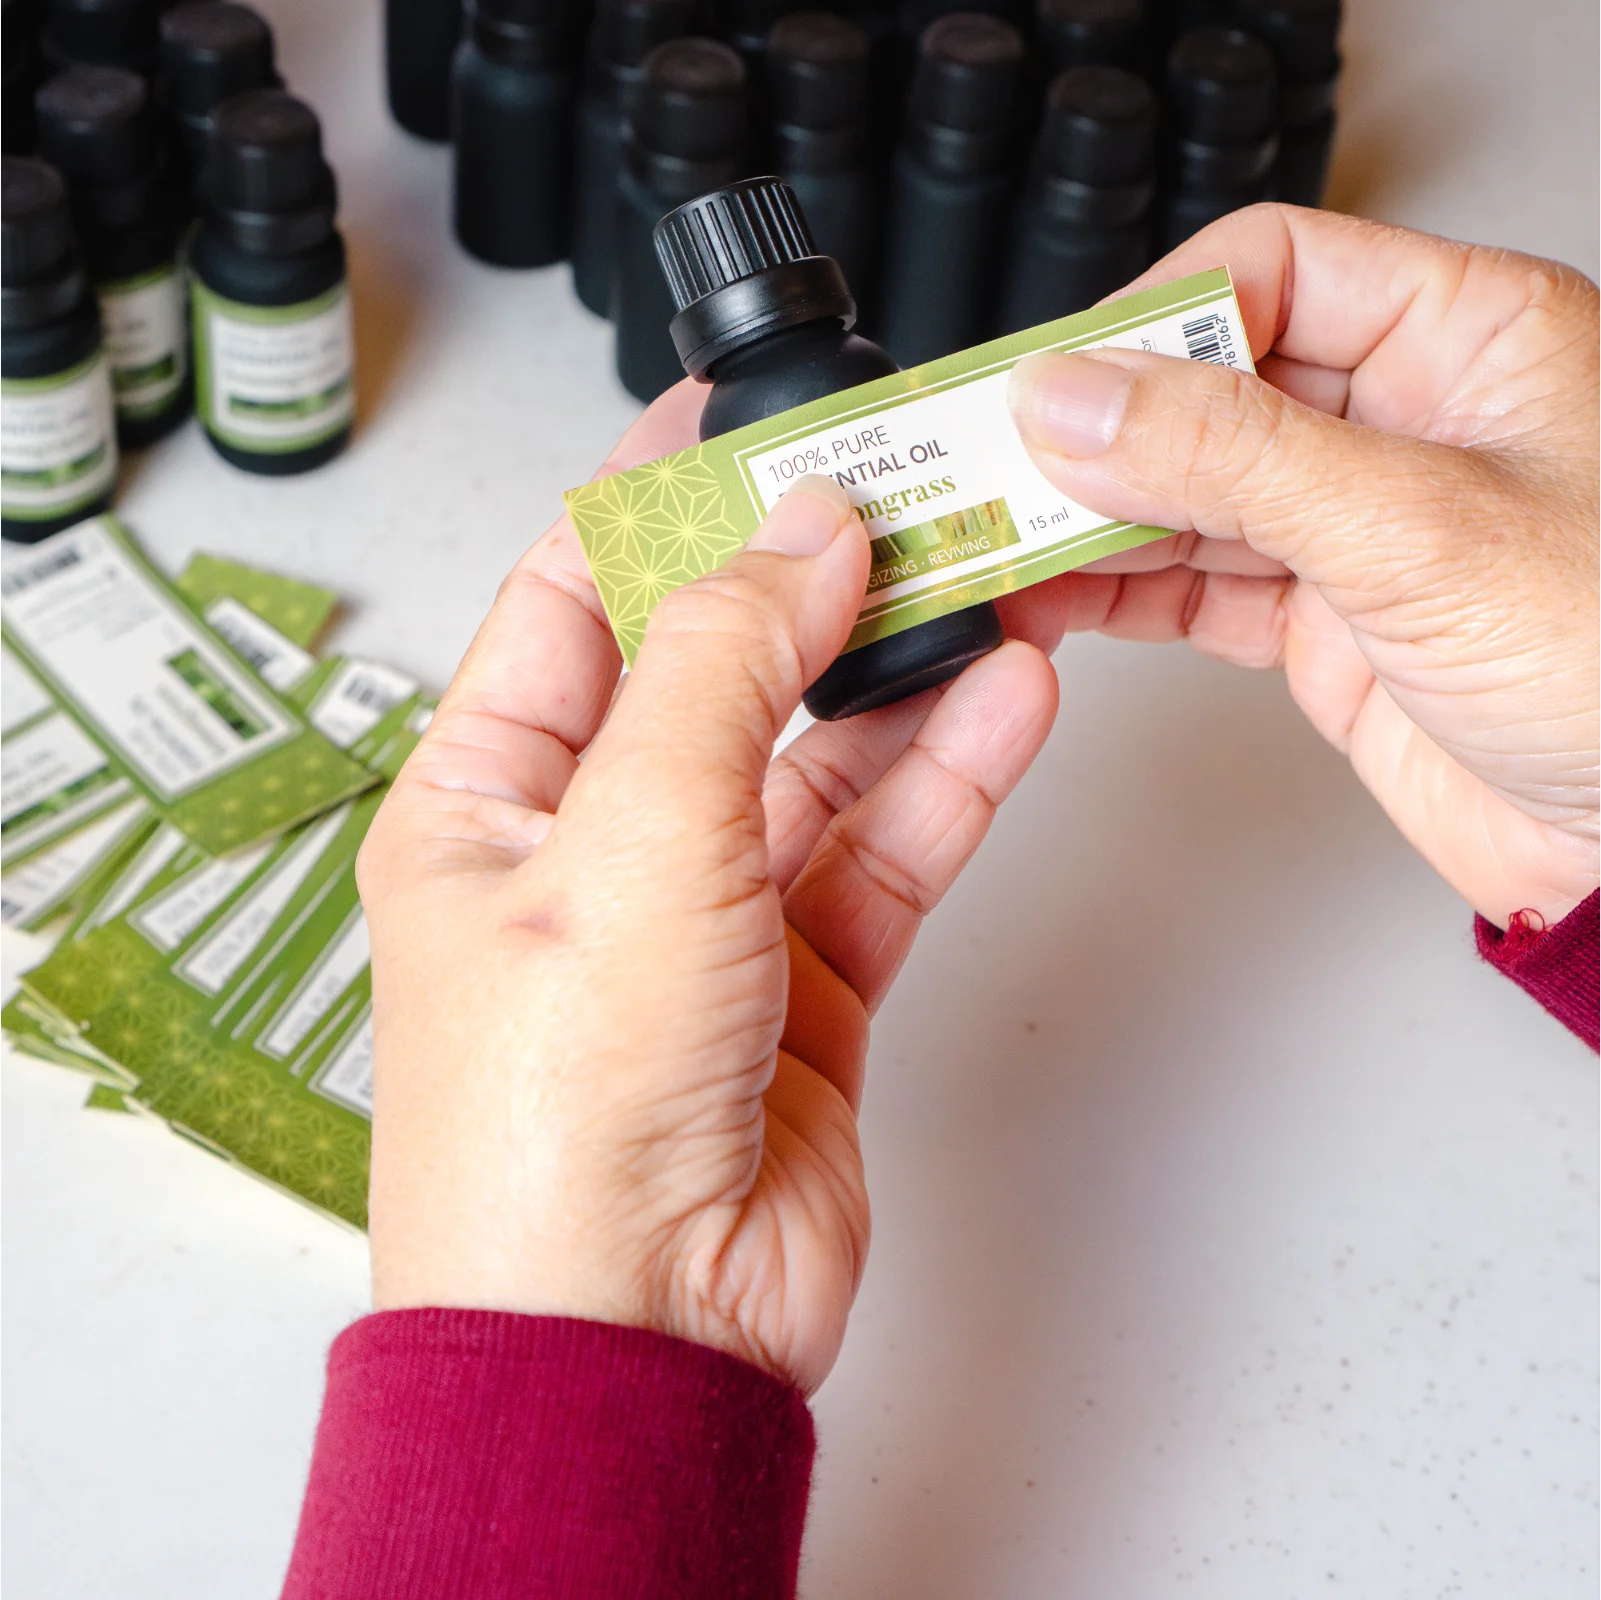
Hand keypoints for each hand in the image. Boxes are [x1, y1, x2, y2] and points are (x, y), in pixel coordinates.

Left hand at [356, 387, 1057, 1393]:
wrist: (641, 1337)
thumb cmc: (555, 1124)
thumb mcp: (628, 841)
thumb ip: (721, 665)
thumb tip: (794, 532)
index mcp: (487, 798)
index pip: (570, 597)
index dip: (654, 496)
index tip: (741, 418)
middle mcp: (592, 850)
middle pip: (715, 668)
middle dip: (808, 581)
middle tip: (903, 490)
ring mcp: (707, 918)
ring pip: (820, 758)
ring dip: (900, 674)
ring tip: (984, 576)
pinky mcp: (804, 986)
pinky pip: (884, 852)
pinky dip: (946, 781)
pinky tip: (1005, 703)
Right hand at [1002, 205, 1600, 927]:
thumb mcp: (1418, 531)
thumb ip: (1231, 458)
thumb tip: (1076, 400)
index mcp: (1464, 339)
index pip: (1270, 271)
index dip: (1150, 319)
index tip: (1051, 385)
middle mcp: (1404, 422)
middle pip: (1209, 386)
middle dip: (1096, 433)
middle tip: (990, 470)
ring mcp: (1358, 527)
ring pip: (1188, 492)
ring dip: (1089, 520)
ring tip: (998, 543)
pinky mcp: (1326, 622)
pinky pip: (1196, 583)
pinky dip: (1119, 592)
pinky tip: (1055, 596)